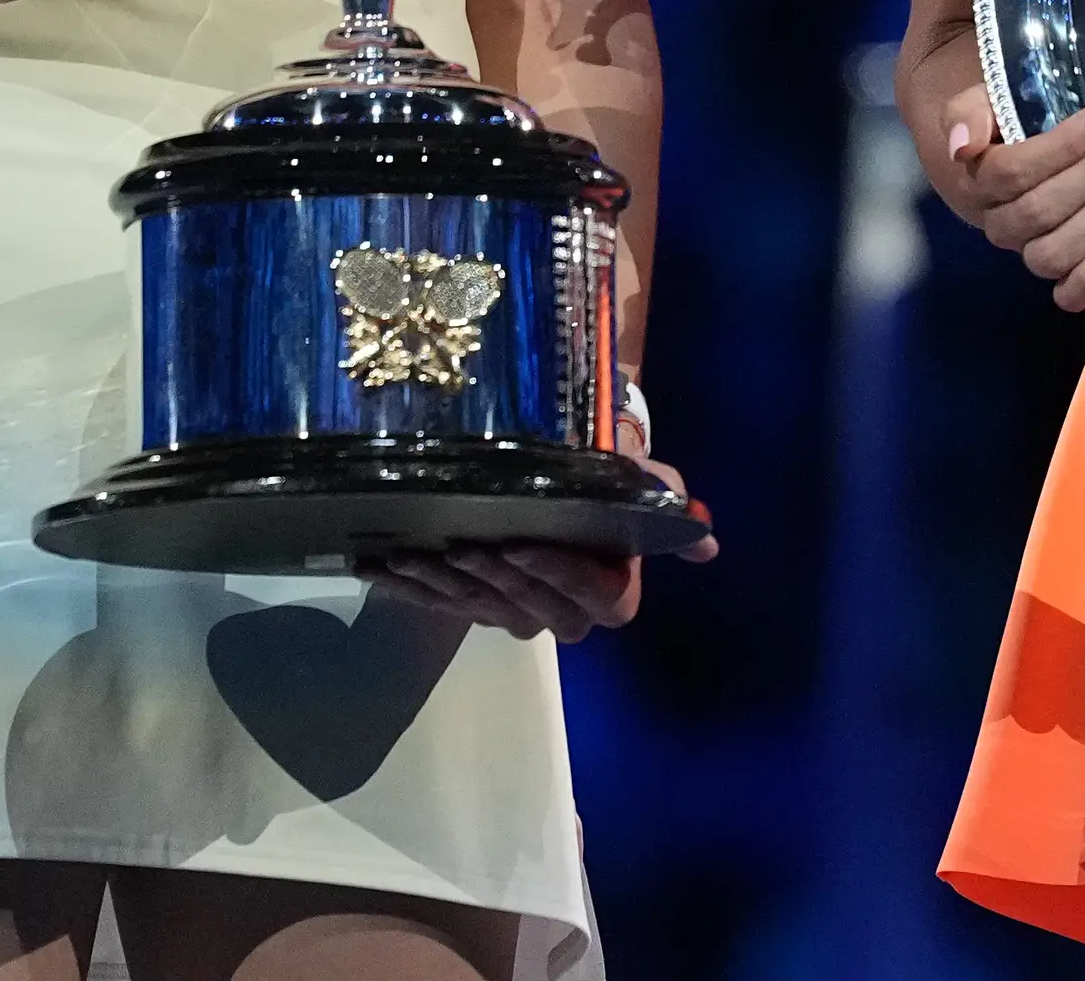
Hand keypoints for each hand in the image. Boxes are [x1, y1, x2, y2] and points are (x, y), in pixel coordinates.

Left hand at [363, 459, 717, 641]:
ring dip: (442, 586)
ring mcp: (515, 611)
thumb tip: (707, 542)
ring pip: (480, 609)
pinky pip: (441, 604)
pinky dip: (408, 588)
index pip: (593, 597)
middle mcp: (563, 613)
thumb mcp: (642, 478)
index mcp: (610, 591)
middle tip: (461, 545)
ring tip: (410, 555)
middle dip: (493, 580)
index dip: (556, 574)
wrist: (573, 472)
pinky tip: (377, 568)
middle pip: (529, 608)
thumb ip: (664, 501)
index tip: (522, 543)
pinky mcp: (474, 603)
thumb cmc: (611, 472)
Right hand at [942, 89, 1084, 311]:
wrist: (1010, 161)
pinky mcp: (1065, 276)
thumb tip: (962, 147)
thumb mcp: (984, 102)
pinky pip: (1071, 296)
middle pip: (1039, 211)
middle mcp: (1002, 226)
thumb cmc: (1006, 126)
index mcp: (979, 183)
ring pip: (1054, 255)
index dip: (1062, 146)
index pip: (1013, 170)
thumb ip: (968, 114)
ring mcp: (1032, 253)